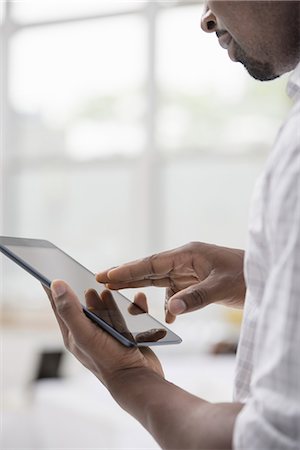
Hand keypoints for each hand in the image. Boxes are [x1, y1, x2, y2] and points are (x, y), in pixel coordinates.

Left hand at [43, 281, 163, 388]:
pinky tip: (136, 299)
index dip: (53, 288)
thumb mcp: (85, 334)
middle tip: (83, 275)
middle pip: (84, 306)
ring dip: (107, 298)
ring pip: (105, 309)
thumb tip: (56, 284)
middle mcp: (88, 333)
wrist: (139, 380)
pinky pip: (126, 315)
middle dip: (84, 291)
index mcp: (73, 334)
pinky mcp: (125, 334)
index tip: (48, 270)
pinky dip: (131, 306)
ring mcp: (107, 334)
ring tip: (106, 288)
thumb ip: (70, 310)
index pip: (58, 306)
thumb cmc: (109, 360)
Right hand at [96, 242, 245, 322]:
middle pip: (149, 269)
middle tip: (101, 280)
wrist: (263, 277)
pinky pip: (175, 293)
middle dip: (126, 276)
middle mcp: (184, 261)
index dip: (127, 270)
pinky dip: (170, 305)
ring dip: (142, 289)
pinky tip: (169, 318)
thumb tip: (169, 311)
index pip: (151, 263)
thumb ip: (195, 298)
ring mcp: (189, 272)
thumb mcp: (222, 286)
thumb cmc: (245, 275)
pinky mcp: (195, 283)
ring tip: (120, 296)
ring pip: (159, 280)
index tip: (106, 275)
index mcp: (187, 254)